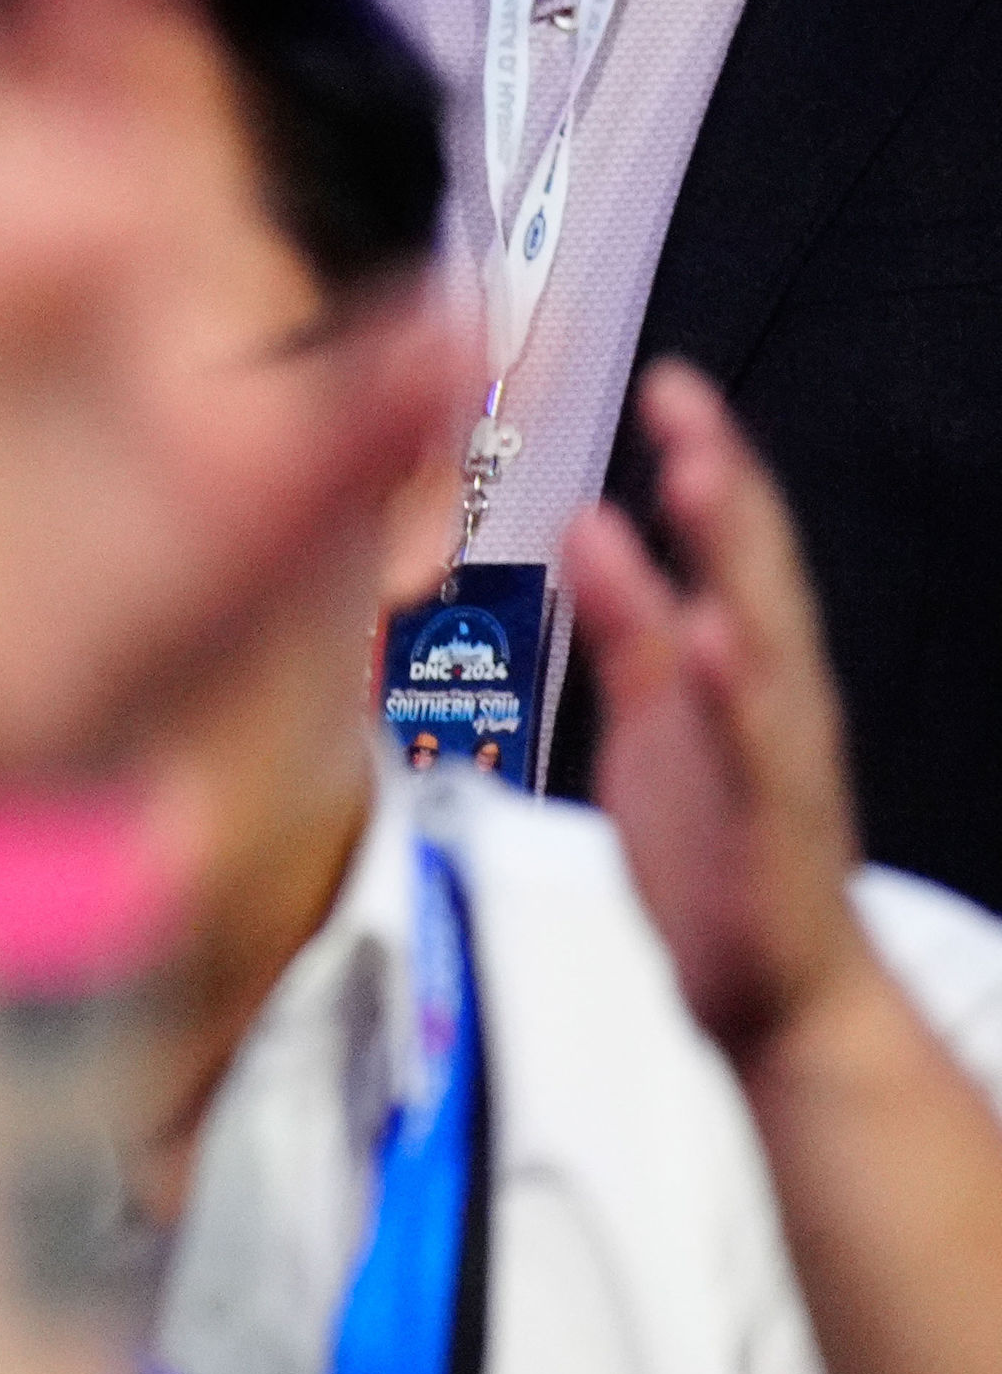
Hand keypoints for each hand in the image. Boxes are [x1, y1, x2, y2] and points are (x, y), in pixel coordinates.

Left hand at [571, 363, 878, 1069]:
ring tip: (699, 479)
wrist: (770, 994)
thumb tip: (593, 524)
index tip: (667, 379)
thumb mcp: (652, 716)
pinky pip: (754, 755)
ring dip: (733, 560)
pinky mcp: (772, 833)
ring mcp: (779, 763)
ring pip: (764, 644)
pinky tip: (709, 638)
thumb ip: (629, 622)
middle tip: (684, 400)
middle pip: (756, 573)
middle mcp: (775, 701)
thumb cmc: (712, 851)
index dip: (706, 459)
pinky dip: (733, 694)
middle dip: (723, 484)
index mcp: (742, 669)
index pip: (728, 546)